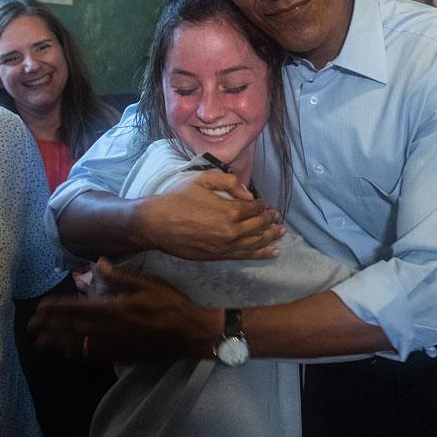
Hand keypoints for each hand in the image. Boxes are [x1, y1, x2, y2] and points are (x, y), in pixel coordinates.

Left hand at [28, 258, 221, 360]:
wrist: (194, 332)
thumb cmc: (173, 303)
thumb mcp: (150, 283)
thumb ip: (121, 276)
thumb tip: (98, 263)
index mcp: (115, 309)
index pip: (78, 308)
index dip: (57, 309)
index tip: (40, 308)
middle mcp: (111, 329)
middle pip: (74, 329)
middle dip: (51, 327)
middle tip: (31, 328)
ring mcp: (117, 344)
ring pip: (81, 345)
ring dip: (59, 343)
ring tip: (41, 342)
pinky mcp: (124, 354)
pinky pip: (95, 356)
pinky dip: (78, 355)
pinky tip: (67, 355)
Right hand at [133, 171, 285, 260]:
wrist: (156, 224)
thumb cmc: (177, 199)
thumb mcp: (202, 180)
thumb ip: (229, 182)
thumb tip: (248, 193)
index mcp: (229, 211)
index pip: (255, 208)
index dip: (262, 205)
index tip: (264, 203)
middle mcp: (231, 231)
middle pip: (258, 226)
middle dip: (269, 220)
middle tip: (276, 217)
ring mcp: (225, 247)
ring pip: (255, 242)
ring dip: (270, 236)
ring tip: (281, 232)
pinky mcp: (218, 256)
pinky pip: (245, 256)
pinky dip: (261, 254)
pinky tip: (273, 252)